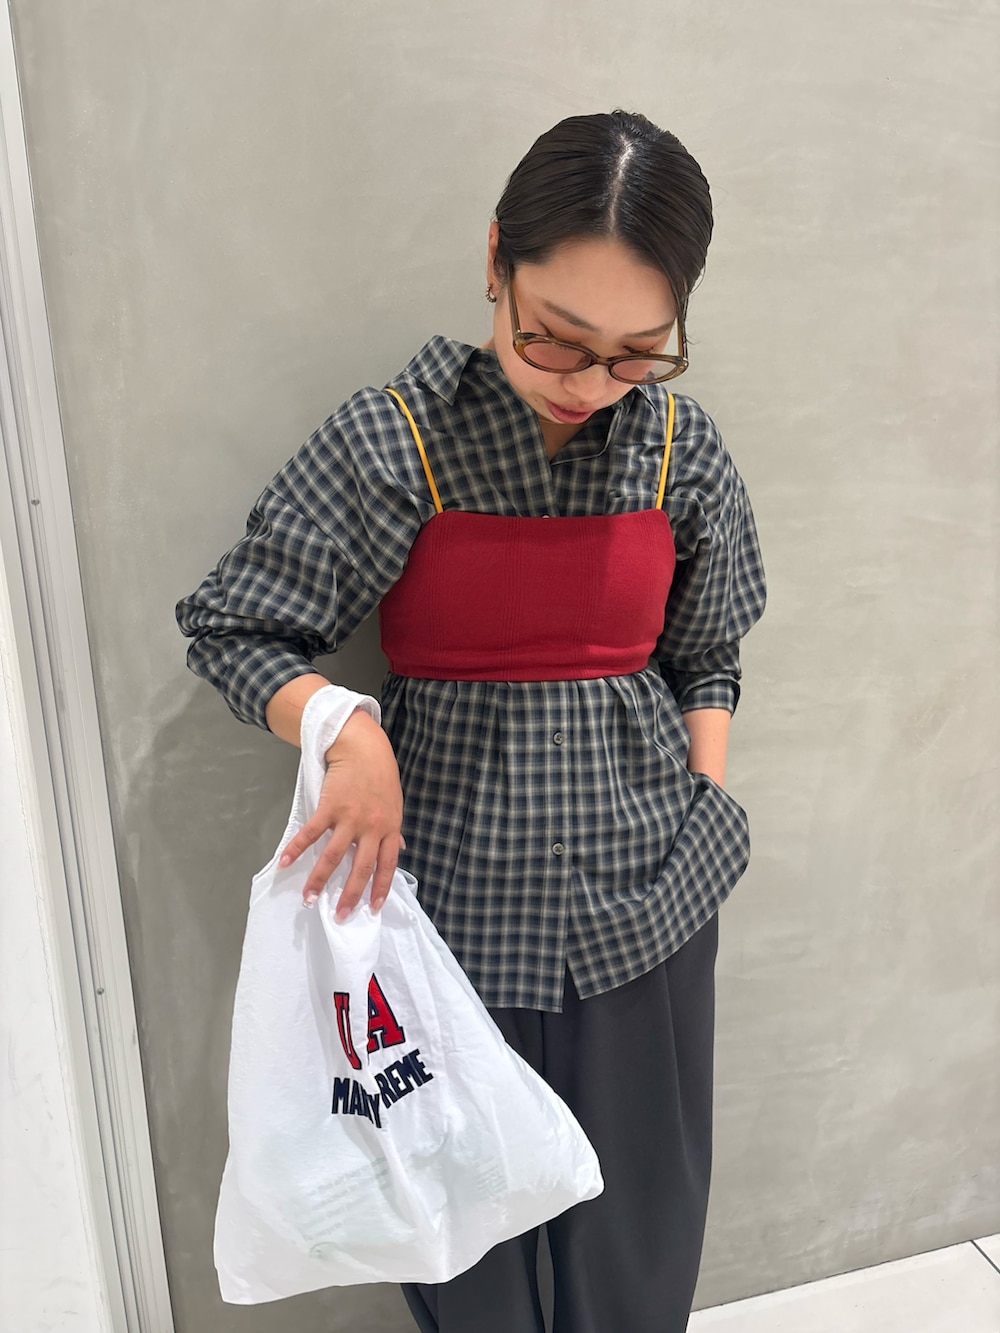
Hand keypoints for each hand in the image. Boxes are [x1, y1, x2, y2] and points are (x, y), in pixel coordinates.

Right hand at [277, 709, 403, 918]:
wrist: (362, 746)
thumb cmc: (380, 774)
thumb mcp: (394, 803)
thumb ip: (392, 829)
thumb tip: (399, 849)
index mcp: (390, 828)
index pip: (387, 865)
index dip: (380, 889)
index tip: (372, 909)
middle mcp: (371, 827)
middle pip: (361, 868)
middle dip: (350, 895)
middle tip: (340, 916)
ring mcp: (350, 818)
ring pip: (334, 856)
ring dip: (319, 880)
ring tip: (308, 899)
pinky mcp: (329, 807)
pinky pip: (311, 833)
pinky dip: (296, 848)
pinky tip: (283, 862)